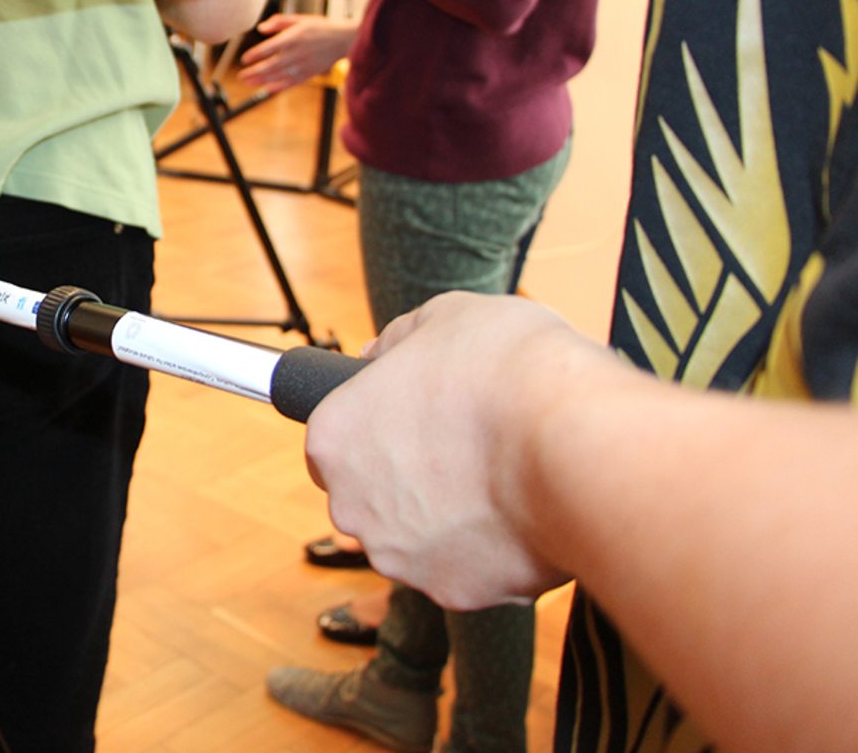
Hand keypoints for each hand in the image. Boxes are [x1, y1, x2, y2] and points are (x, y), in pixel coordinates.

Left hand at [238, 12, 357, 91]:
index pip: (269, 48)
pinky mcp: (308, 73)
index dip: (255, 54)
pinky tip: (267, 89)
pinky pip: (291, 83)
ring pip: (279, 76)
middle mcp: (297, 53)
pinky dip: (279, 87)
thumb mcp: (299, 19)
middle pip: (271, 65)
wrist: (342, 40)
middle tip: (241, 75)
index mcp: (294, 37)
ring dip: (262, 80)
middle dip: (254, 72)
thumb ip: (278, 22)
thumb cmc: (320, 28)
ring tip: (248, 82)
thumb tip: (261, 28)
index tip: (244, 58)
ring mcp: (303, 65)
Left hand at [304, 292, 601, 609]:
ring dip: (446, 515)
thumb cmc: (510, 373)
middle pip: (369, 496)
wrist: (577, 445)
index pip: (334, 442)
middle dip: (407, 478)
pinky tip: (521, 511)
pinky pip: (465, 568)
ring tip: (500, 476)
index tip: (414, 419)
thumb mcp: (445, 318)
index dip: (376, 428)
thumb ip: (398, 341)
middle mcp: (351, 506)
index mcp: (333, 439)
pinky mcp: (453, 592)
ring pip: (414, 537)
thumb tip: (377, 354)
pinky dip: (488, 548)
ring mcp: (400, 556)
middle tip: (464, 446)